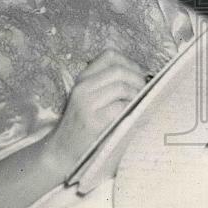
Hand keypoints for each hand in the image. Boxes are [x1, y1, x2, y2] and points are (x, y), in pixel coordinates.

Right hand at [50, 49, 148, 173]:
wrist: (62, 151)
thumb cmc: (83, 126)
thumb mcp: (90, 99)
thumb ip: (108, 86)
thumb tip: (143, 79)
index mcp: (84, 78)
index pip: (110, 56)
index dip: (130, 63)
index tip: (138, 76)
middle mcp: (83, 87)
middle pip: (119, 70)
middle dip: (138, 79)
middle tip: (144, 92)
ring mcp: (87, 103)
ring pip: (121, 87)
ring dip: (136, 95)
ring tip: (139, 105)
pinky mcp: (93, 121)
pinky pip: (120, 107)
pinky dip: (131, 110)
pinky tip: (132, 117)